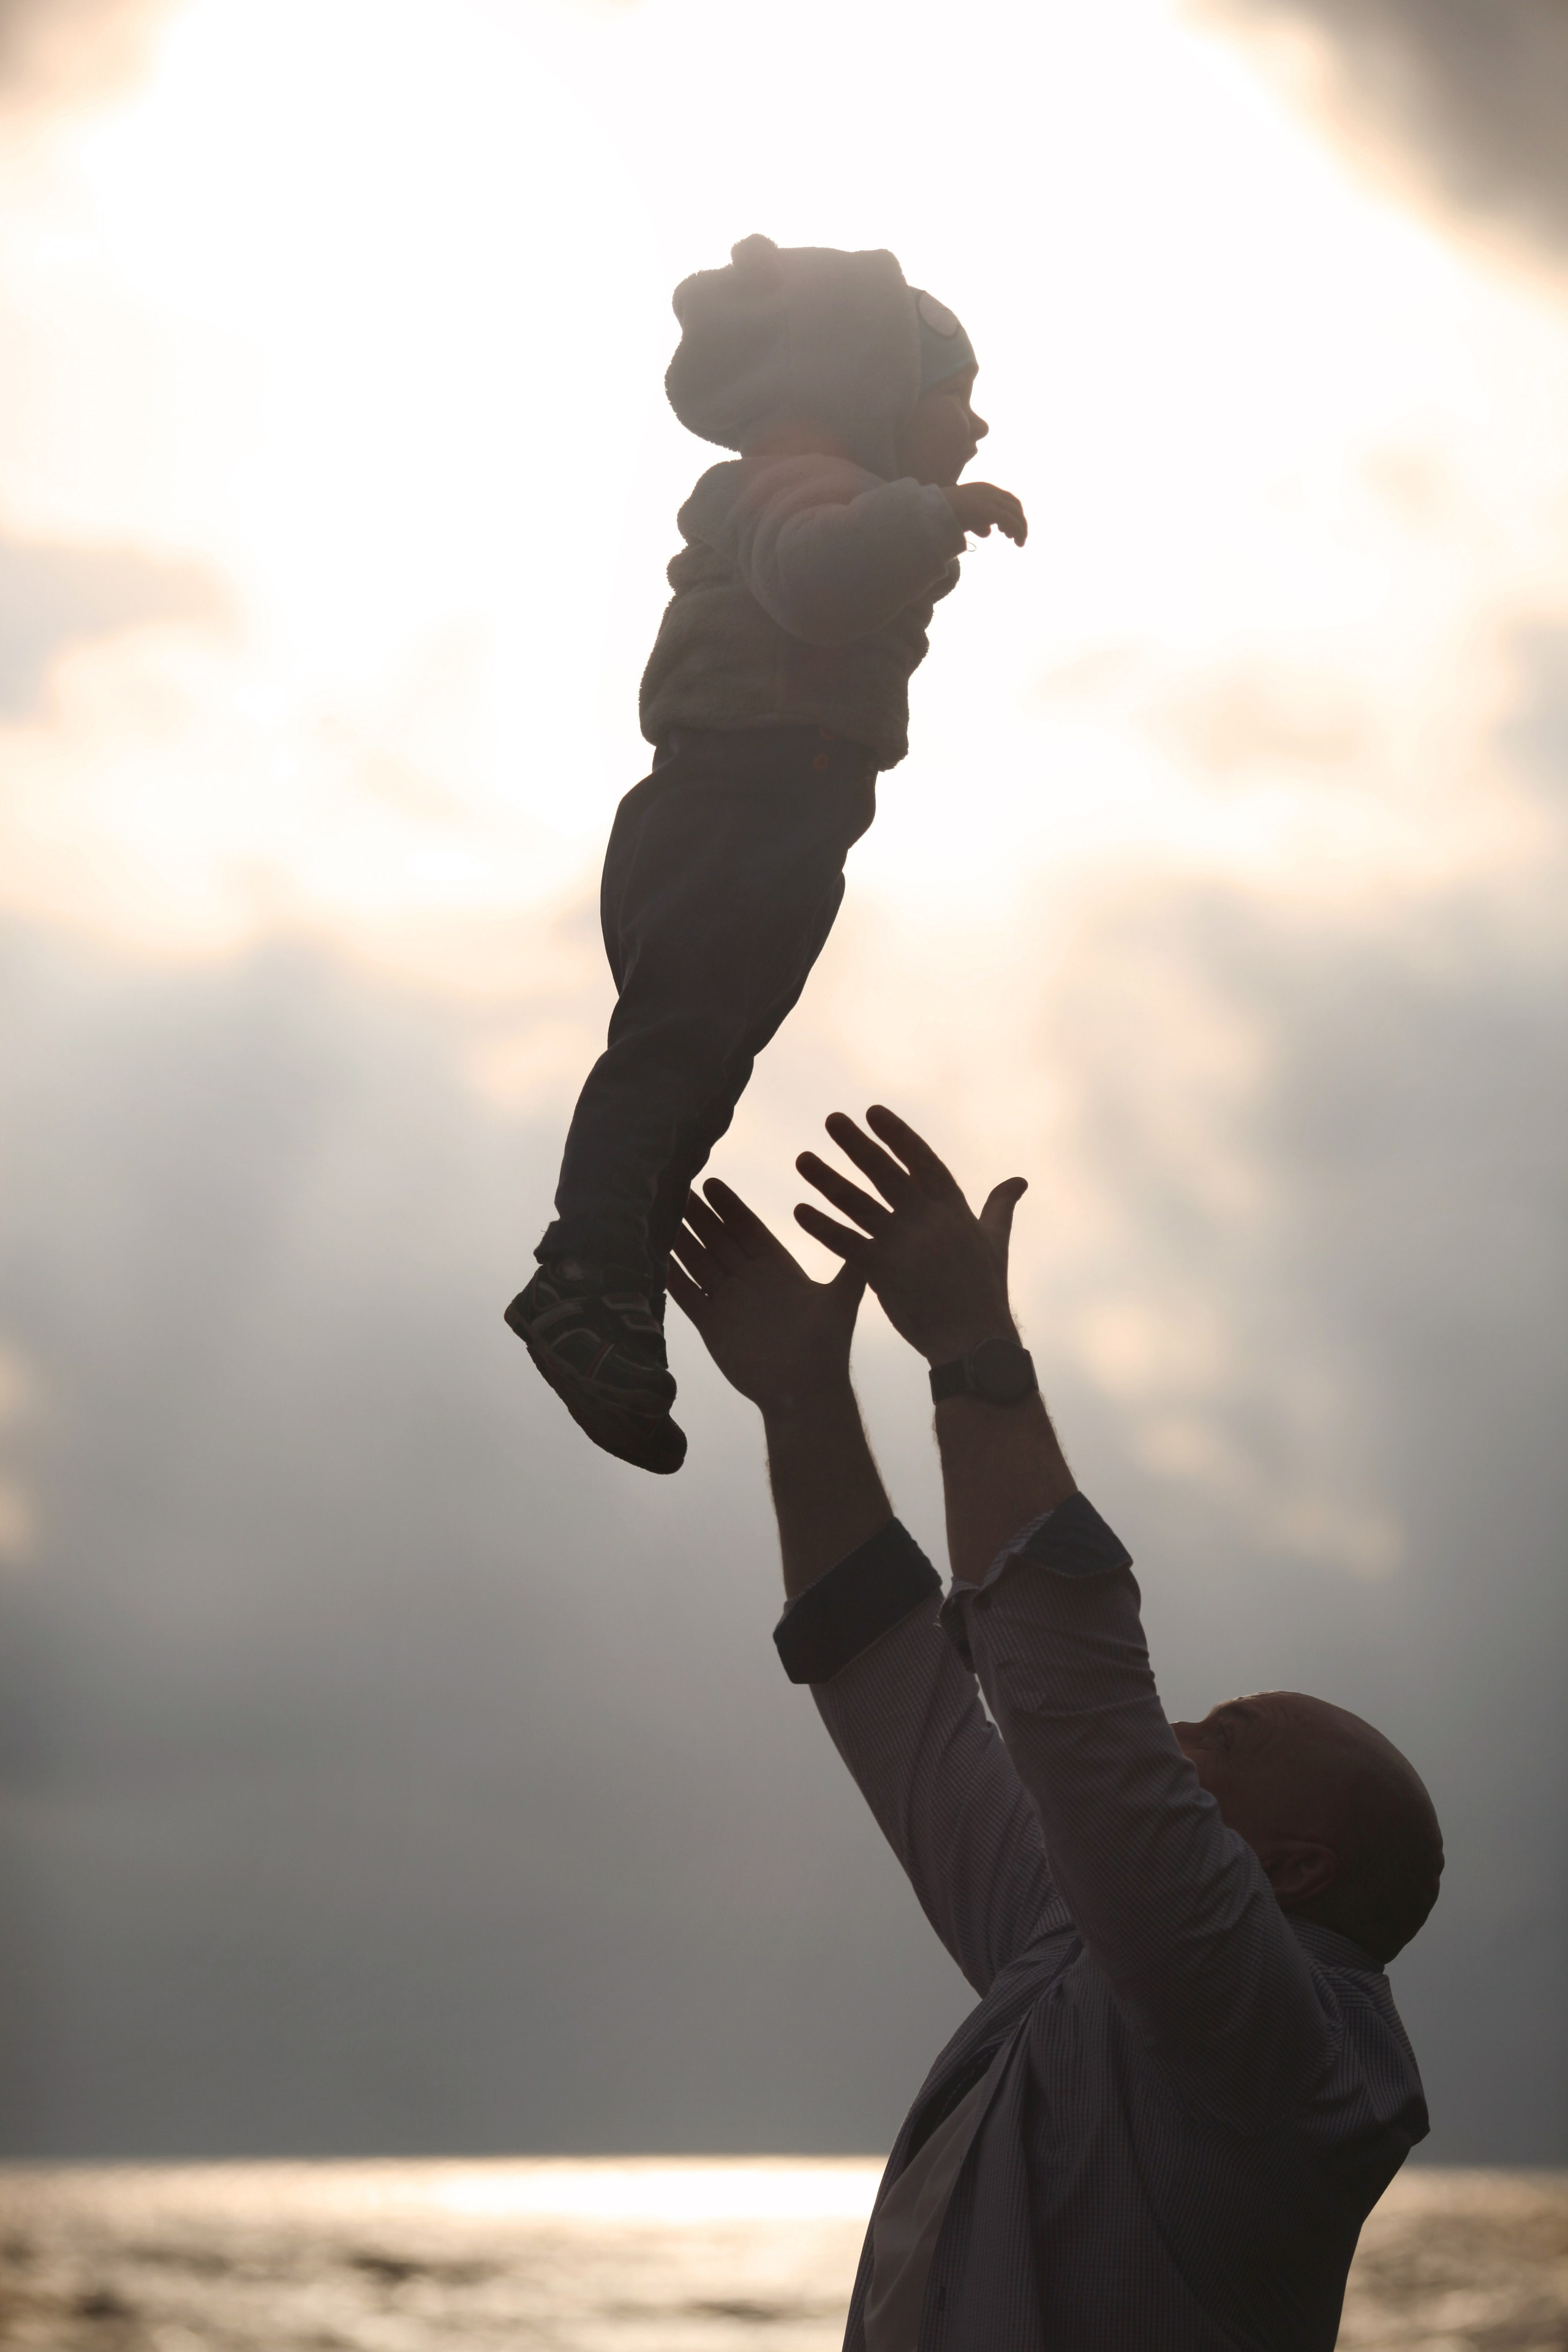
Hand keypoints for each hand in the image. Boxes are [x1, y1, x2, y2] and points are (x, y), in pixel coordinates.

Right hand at [668, 1177, 865, 1416]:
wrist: (806, 1391)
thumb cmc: (828, 1347)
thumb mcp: (841, 1300)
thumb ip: (850, 1267)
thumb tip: (875, 1232)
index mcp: (777, 1267)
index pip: (748, 1229)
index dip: (729, 1207)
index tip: (710, 1181)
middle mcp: (750, 1280)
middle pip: (719, 1239)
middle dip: (697, 1214)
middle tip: (675, 1185)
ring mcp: (729, 1301)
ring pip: (699, 1262)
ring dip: (679, 1239)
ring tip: (657, 1214)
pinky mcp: (712, 1324)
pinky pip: (688, 1295)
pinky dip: (672, 1276)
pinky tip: (653, 1257)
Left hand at [794, 1106, 1026, 1366]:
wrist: (973, 1342)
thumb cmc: (985, 1293)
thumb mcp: (995, 1242)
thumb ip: (1000, 1207)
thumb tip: (1019, 1180)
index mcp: (954, 1210)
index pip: (923, 1161)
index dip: (898, 1135)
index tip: (873, 1111)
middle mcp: (928, 1220)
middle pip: (886, 1173)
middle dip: (858, 1145)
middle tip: (831, 1119)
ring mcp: (905, 1245)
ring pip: (859, 1205)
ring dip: (828, 1180)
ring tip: (801, 1158)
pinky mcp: (883, 1272)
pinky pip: (846, 1243)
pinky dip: (822, 1226)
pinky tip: (799, 1210)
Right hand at [940, 482, 1027, 544]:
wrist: (933, 511)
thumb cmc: (943, 514)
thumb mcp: (964, 517)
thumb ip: (977, 522)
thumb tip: (989, 532)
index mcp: (983, 489)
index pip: (1004, 498)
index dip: (1010, 513)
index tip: (1004, 530)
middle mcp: (990, 491)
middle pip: (1014, 504)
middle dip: (1018, 520)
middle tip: (1014, 537)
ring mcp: (991, 500)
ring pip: (1016, 513)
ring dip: (1021, 528)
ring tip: (1019, 542)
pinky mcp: (990, 511)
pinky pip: (1012, 521)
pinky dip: (1019, 532)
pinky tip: (1018, 543)